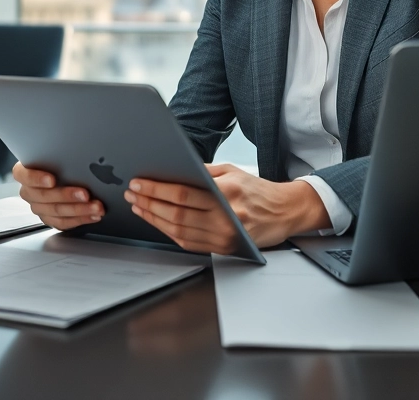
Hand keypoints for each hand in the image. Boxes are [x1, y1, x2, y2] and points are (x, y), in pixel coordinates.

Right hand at [12, 161, 103, 230]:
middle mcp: (29, 192)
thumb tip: (75, 151)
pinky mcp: (49, 219)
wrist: (63, 173)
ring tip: (96, 206)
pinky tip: (93, 215)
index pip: (24, 175)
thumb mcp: (56, 154)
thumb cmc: (58, 161)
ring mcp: (38, 207)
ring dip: (79, 209)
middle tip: (85, 194)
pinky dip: (81, 219)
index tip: (52, 179)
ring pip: (56, 211)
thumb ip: (59, 156)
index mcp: (24, 172)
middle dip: (67, 195)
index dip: (37, 179)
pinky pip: (63, 222)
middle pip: (44, 196)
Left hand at [124, 163, 330, 254]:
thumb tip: (171, 170)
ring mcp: (225, 236)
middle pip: (177, 213)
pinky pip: (189, 243)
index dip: (156, 189)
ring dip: (154, 219)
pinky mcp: (224, 248)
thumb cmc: (257, 190)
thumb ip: (203, 173)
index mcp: (227, 193)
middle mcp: (226, 217)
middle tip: (133, 194)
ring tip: (139, 207)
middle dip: (149, 203)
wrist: (285, 211)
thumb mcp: (232, 171)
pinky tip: (157, 222)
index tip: (139, 183)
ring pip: (179, 230)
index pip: (183, 193)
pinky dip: (168, 232)